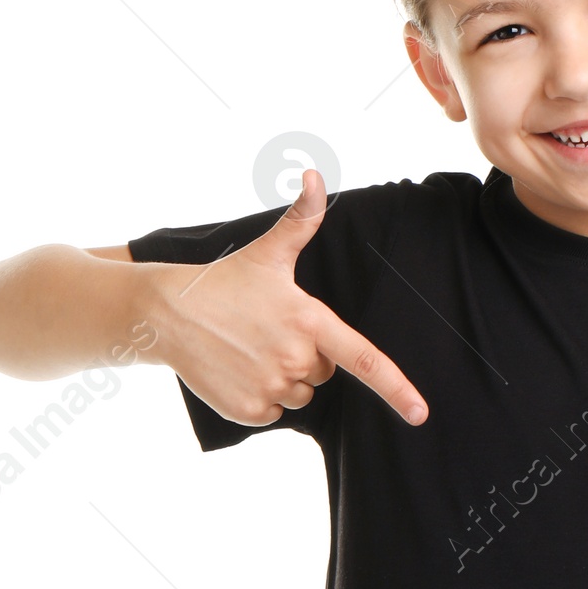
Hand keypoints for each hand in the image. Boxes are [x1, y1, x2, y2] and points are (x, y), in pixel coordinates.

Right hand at [144, 170, 427, 428]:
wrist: (167, 313)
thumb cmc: (225, 281)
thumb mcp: (268, 251)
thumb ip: (302, 219)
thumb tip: (314, 174)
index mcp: (309, 322)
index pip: (364, 359)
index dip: (397, 388)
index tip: (420, 414)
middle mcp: (295, 358)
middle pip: (324, 372)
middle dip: (305, 356)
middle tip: (269, 331)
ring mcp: (271, 386)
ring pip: (301, 395)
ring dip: (283, 378)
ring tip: (251, 348)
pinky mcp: (248, 409)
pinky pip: (274, 412)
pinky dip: (260, 397)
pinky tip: (237, 369)